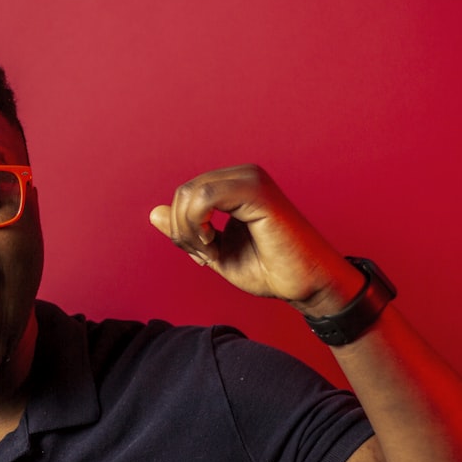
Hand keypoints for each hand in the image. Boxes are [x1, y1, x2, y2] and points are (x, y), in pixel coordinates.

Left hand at [149, 164, 362, 315]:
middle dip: (182, 229)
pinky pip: (206, 196)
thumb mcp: (213, 250)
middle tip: (203, 256)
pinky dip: (198, 225)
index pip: (186, 193)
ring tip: (209, 252)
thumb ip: (186, 230)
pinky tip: (213, 244)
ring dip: (189, 230)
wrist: (307, 286)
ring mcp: (252, 180)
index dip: (181, 226)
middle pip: (184, 191)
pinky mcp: (258, 193)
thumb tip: (154, 213)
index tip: (200, 253)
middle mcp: (244, 175)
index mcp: (235, 186)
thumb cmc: (268, 269)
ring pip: (191, 192)